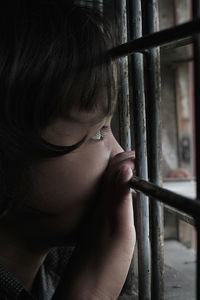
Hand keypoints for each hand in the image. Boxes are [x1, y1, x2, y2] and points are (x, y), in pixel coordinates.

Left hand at [53, 151, 135, 299]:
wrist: (86, 289)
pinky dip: (115, 193)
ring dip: (117, 176)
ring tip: (129, 171)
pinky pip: (106, 202)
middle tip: (134, 158)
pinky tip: (119, 197)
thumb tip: (124, 168)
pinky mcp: (98, 228)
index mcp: (104, 203)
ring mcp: (97, 217)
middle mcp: (98, 207)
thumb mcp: (118, 228)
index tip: (137, 155)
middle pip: (108, 177)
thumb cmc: (104, 263)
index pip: (113, 171)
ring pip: (106, 188)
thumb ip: (120, 198)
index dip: (125, 160)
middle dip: (121, 164)